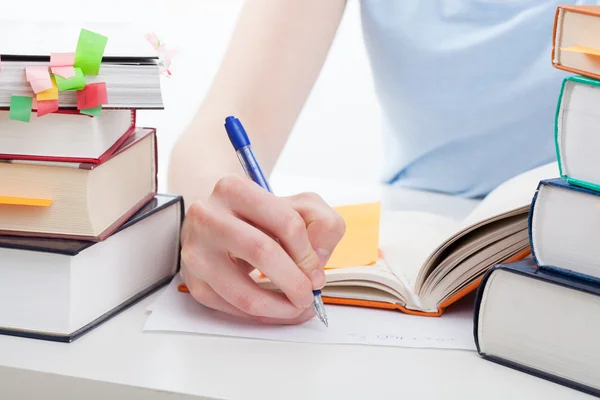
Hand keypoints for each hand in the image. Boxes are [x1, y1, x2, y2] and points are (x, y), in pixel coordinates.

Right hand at [180, 175, 345, 323]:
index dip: (308, 254)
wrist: (216, 221)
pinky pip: (231, 309)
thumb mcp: (297, 205)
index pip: (285, 222)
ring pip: (242, 292)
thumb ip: (322, 224)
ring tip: (296, 308)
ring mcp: (196, 251)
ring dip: (278, 308)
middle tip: (309, 295)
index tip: (316, 272)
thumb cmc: (261, 215)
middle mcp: (208, 216)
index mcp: (234, 189)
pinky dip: (260, 315)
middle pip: (262, 252)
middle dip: (294, 282)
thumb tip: (315, 263)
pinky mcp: (193, 282)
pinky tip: (275, 309)